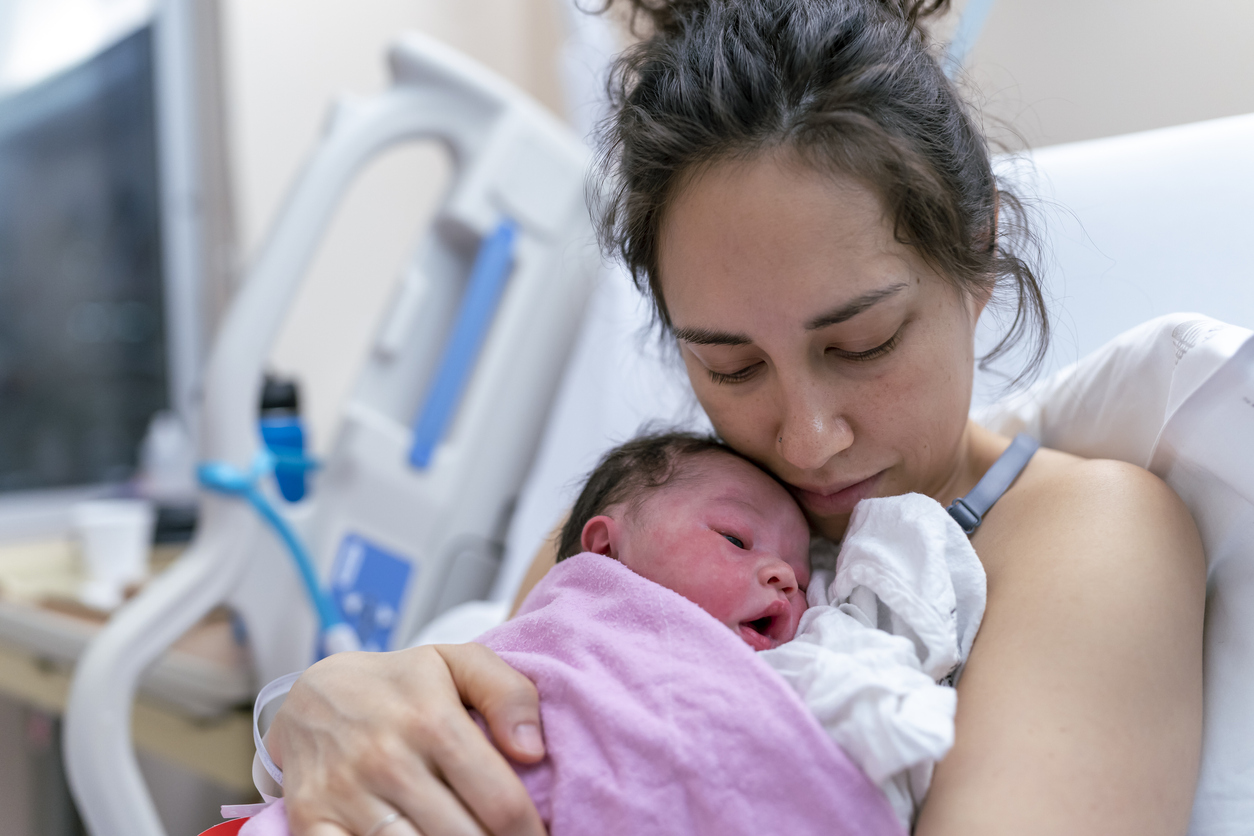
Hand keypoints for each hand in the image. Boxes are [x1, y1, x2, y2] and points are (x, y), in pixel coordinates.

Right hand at [268, 643, 547, 835]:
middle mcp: (386, 759)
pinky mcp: (310, 820)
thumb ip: (509, 695)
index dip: (529, 832)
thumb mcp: (458, 664)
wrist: (310, 696)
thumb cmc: (400, 685)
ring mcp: (344, 794)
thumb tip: (532, 751)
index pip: (500, 802)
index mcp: (432, 720)